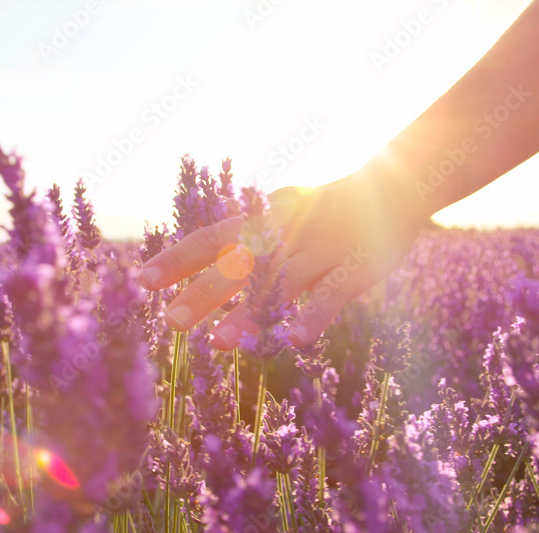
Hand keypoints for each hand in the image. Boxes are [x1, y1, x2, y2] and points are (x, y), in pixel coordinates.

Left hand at [138, 171, 424, 349]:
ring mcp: (323, 247)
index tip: (142, 280)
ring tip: (218, 343)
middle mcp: (287, 231)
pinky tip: (295, 341)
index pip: (212, 238)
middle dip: (204, 290)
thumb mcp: (284, 210)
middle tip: (171, 320)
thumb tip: (201, 261)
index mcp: (264, 218)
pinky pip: (334, 293)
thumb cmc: (329, 206)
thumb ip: (249, 235)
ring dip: (250, 312)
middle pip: (239, 261)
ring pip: (281, 281)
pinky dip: (315, 314)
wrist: (397, 183)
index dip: (178, 258)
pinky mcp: (358, 265)